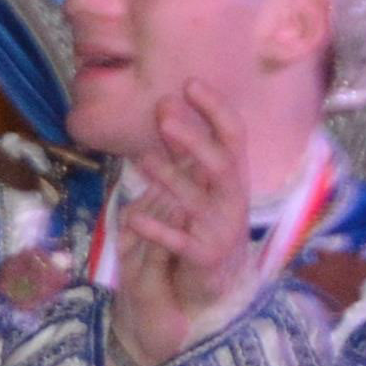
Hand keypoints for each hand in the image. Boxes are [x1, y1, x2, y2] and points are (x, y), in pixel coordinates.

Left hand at [105, 80, 251, 365]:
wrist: (219, 282)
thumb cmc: (205, 223)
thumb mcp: (201, 184)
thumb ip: (185, 150)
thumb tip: (165, 104)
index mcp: (233, 178)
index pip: (233, 136)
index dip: (215, 109)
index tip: (190, 83)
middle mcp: (232, 199)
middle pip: (219, 163)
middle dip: (192, 139)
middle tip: (163, 114)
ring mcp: (220, 228)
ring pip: (195, 200)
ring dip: (168, 177)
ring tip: (141, 159)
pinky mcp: (203, 256)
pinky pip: (179, 241)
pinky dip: (156, 228)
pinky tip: (132, 216)